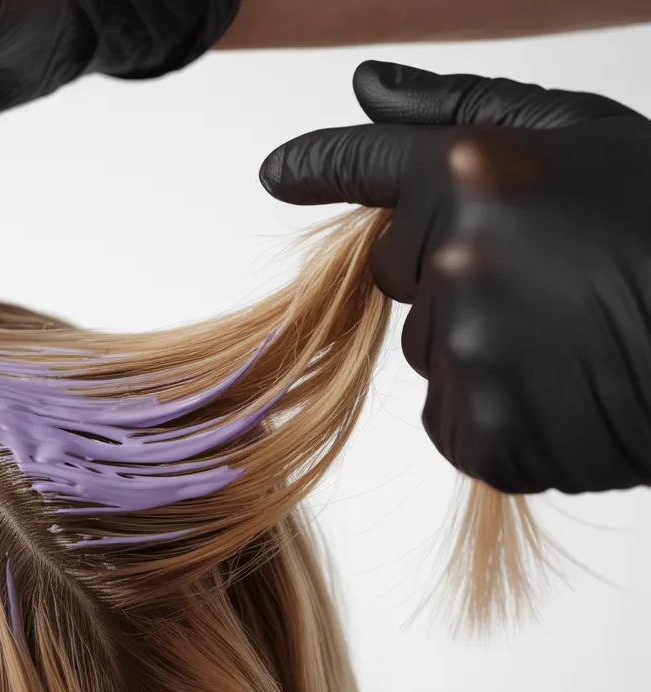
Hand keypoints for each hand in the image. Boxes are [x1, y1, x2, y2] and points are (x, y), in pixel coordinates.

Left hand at [259, 60, 650, 493]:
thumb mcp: (587, 136)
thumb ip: (461, 108)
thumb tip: (364, 85)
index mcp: (474, 176)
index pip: (365, 167)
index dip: (319, 168)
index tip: (277, 174)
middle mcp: (456, 263)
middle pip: (402, 272)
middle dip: (452, 269)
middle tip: (549, 274)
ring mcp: (470, 355)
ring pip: (434, 349)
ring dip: (483, 342)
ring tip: (574, 335)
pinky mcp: (487, 434)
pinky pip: (457, 418)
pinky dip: (500, 410)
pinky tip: (568, 389)